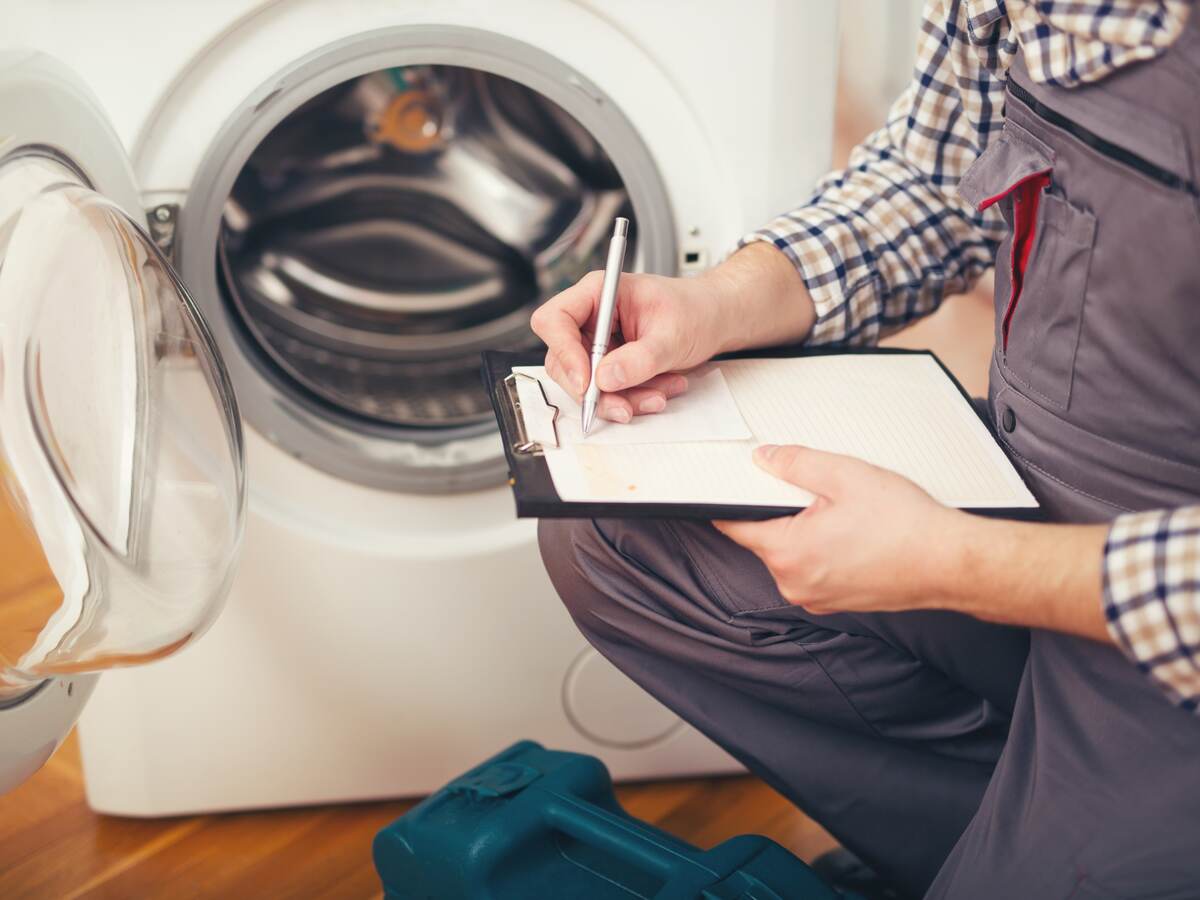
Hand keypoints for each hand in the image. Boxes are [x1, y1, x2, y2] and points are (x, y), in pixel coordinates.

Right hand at [529, 242, 816, 423]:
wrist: (716, 320)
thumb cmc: (696, 310)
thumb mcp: (672, 335)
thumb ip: (639, 358)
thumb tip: (604, 379)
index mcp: (599, 292)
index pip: (555, 319)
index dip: (563, 352)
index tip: (587, 382)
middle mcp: (591, 318)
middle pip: (563, 360)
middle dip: (595, 390)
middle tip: (624, 406)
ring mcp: (599, 344)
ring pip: (586, 384)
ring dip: (620, 399)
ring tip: (660, 395)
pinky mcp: (610, 366)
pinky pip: (607, 392)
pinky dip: (632, 399)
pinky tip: (660, 391)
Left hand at [714, 444, 963, 613]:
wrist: (949, 563)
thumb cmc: (904, 525)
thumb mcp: (844, 476)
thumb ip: (795, 464)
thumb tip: (765, 459)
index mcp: (787, 553)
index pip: (735, 526)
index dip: (730, 502)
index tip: (732, 488)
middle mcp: (794, 583)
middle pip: (767, 539)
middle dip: (783, 513)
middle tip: (820, 495)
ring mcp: (816, 598)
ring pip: (793, 555)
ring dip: (807, 533)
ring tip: (846, 517)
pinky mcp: (836, 602)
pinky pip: (815, 569)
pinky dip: (825, 551)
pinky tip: (855, 535)